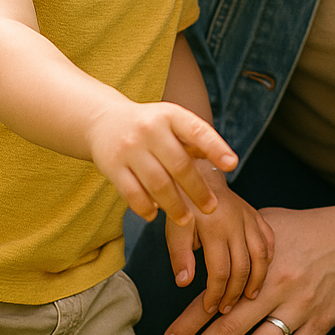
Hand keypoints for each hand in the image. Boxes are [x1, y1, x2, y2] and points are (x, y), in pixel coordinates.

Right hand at [88, 98, 236, 224]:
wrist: (102, 120)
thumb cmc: (149, 125)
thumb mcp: (172, 121)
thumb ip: (196, 139)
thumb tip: (225, 160)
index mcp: (170, 115)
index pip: (197, 130)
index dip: (216, 148)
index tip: (232, 164)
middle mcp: (149, 129)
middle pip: (179, 165)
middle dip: (198, 190)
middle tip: (211, 208)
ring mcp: (129, 148)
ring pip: (157, 184)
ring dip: (175, 206)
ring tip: (187, 219)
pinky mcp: (111, 166)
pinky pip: (132, 193)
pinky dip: (145, 207)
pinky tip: (155, 214)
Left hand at [161, 203, 334, 334]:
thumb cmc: (306, 228)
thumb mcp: (266, 223)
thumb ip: (234, 241)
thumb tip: (195, 248)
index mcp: (260, 263)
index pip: (215, 298)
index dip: (188, 323)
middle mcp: (279, 288)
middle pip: (230, 330)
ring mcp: (302, 310)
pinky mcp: (320, 326)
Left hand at [164, 182, 274, 314]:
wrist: (200, 176)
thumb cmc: (184, 206)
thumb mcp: (175, 230)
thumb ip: (180, 256)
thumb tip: (184, 283)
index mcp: (214, 228)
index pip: (219, 271)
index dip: (216, 294)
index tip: (210, 308)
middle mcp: (236, 224)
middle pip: (243, 267)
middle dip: (235, 292)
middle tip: (227, 308)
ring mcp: (249, 219)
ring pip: (261, 256)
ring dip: (257, 280)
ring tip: (249, 297)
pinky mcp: (257, 216)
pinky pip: (269, 240)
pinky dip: (268, 259)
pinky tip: (263, 273)